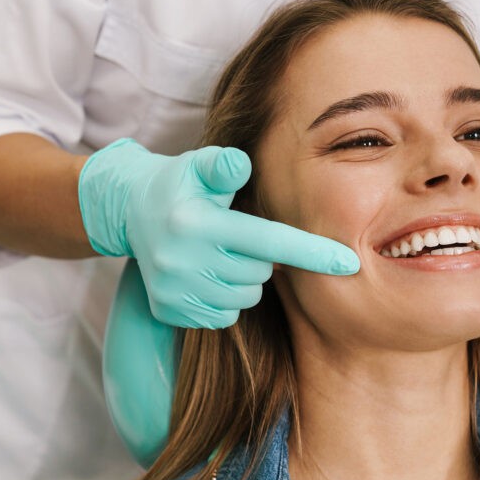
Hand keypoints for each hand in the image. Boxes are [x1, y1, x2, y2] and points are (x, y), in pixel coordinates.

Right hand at [78, 138, 359, 328]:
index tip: (350, 263)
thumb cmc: (182, 184)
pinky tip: (206, 273)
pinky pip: (224, 316)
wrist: (129, 212)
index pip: (268, 242)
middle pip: (260, 273)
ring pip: (245, 298)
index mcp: (196, 224)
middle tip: (237, 234)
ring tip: (220, 252)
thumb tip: (241, 164)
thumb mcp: (199, 165)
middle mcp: (182, 262)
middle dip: (261, 257)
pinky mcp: (169, 311)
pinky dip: (225, 298)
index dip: (312, 253)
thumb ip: (224, 165)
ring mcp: (175, 291)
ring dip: (244, 278)